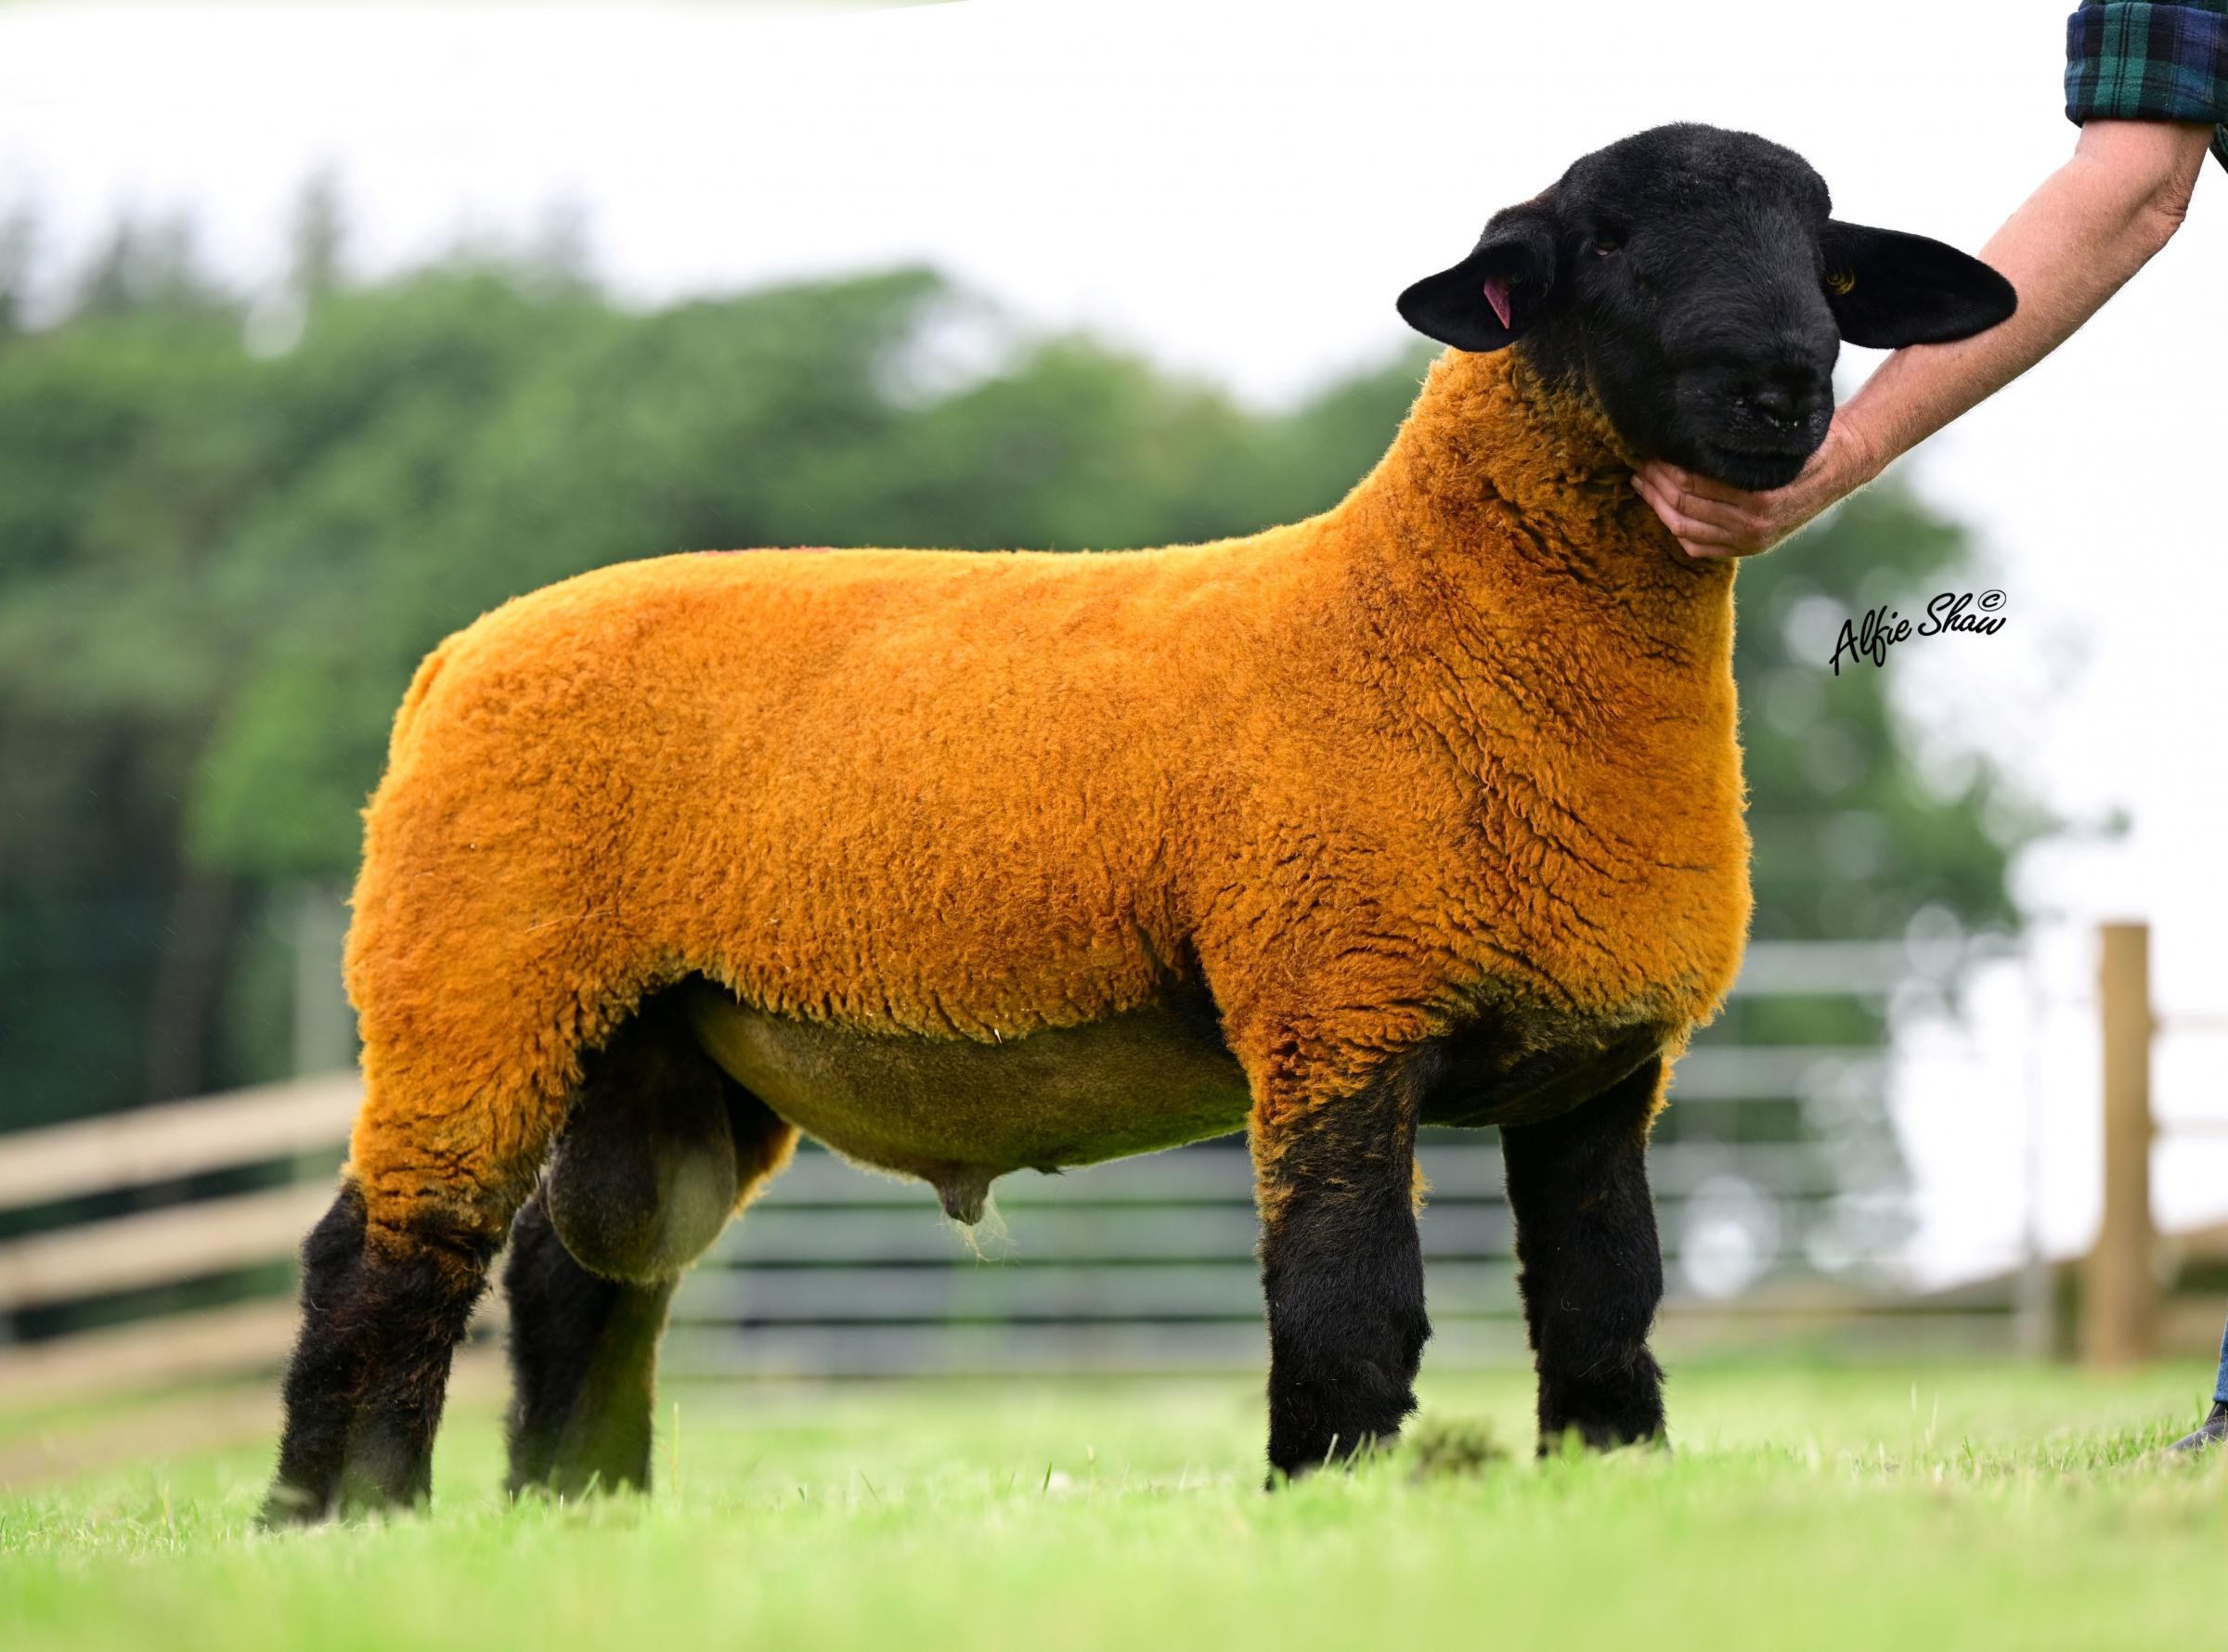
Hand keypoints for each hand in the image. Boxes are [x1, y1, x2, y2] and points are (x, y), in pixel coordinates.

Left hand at [1631, 417, 1874, 559]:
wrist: (1843, 466)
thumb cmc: (1805, 442)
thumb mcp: (1774, 436)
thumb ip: (1736, 441)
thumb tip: (1687, 427)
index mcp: (1759, 495)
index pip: (1692, 483)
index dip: (1665, 466)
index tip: (1650, 448)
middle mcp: (1753, 524)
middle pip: (1683, 506)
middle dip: (1656, 484)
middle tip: (1641, 463)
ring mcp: (1750, 540)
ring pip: (1684, 528)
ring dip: (1658, 506)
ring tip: (1644, 483)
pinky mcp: (1749, 548)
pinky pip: (1697, 547)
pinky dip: (1675, 529)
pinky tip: (1662, 508)